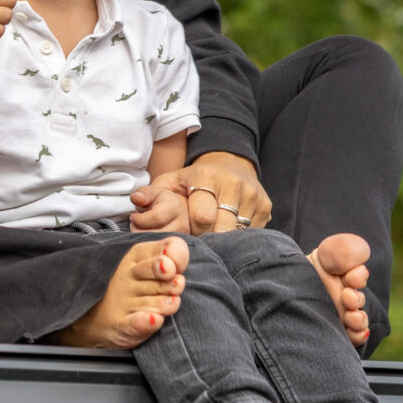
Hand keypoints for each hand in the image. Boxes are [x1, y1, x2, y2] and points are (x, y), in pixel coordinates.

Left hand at [129, 150, 272, 234]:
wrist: (231, 163)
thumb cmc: (195, 178)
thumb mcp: (172, 180)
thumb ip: (152, 192)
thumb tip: (135, 200)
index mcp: (207, 177)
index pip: (201, 217)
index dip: (193, 231)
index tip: (188, 234)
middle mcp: (233, 184)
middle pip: (221, 228)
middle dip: (209, 238)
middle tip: (201, 240)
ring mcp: (253, 195)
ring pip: (239, 232)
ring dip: (225, 240)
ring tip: (213, 238)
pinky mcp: (266, 206)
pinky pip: (253, 232)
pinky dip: (240, 237)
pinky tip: (230, 233)